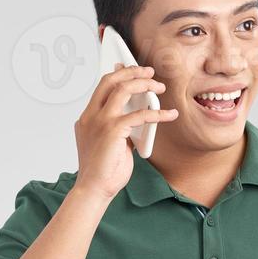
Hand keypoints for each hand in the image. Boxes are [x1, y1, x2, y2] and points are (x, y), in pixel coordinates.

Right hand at [73, 63, 178, 200]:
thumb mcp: (110, 143)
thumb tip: (137, 117)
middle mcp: (91, 116)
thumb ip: (119, 127)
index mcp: (88, 117)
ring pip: (123, 90)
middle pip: (111, 80)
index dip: (120, 74)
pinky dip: (157, 113)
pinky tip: (169, 115)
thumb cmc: (103, 170)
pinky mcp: (113, 131)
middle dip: (132, 72)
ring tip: (160, 87)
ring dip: (144, 85)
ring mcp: (100, 122)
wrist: (94, 189)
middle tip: (150, 72)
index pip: (103, 86)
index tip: (134, 70)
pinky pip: (139, 115)